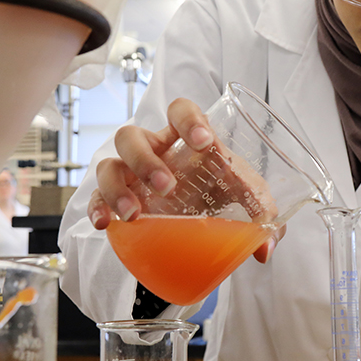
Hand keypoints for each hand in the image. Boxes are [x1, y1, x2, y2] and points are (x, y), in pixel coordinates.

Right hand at [86, 97, 282, 262]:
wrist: (201, 217)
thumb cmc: (221, 192)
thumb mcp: (246, 197)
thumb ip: (261, 214)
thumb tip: (264, 250)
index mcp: (185, 139)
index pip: (180, 111)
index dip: (188, 119)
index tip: (204, 142)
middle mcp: (154, 150)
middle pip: (132, 136)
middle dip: (146, 160)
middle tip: (168, 188)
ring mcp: (131, 174)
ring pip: (109, 164)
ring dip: (118, 188)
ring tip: (136, 215)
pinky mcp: (119, 199)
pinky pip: (96, 197)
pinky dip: (97, 209)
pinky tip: (106, 224)